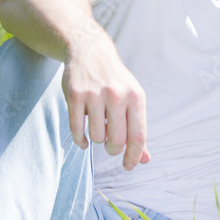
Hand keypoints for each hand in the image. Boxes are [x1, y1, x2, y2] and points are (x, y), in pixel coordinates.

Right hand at [62, 35, 149, 169]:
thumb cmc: (116, 82)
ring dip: (97, 140)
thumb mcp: (133, 100)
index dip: (134, 156)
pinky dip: (80, 141)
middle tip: (111, 146)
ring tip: (98, 128)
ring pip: (96, 136)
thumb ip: (137, 130)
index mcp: (136, 97)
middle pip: (117, 140)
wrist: (91, 52)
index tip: (128, 166)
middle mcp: (117, 95)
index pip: (138, 136)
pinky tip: (83, 140)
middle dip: (114, 150)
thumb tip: (144, 160)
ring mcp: (95, 95)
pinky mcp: (75, 95)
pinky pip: (76, 130)